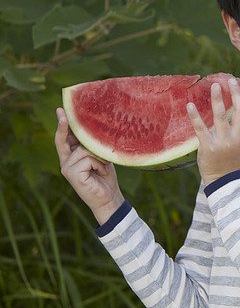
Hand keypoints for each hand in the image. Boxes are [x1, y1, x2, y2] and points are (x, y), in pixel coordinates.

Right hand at [55, 108, 124, 224]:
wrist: (110, 198)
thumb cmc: (106, 177)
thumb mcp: (99, 157)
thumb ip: (92, 146)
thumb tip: (93, 129)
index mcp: (72, 156)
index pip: (65, 138)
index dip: (63, 124)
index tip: (61, 110)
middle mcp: (65, 162)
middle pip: (64, 139)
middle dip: (64, 126)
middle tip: (63, 113)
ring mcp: (67, 168)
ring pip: (84, 150)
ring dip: (99, 156)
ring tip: (104, 166)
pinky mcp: (72, 174)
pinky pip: (87, 159)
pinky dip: (98, 163)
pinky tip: (100, 172)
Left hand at [187, 78, 239, 185]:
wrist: (224, 180)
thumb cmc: (234, 158)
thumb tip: (239, 102)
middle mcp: (239, 137)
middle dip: (236, 93)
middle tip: (230, 80)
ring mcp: (224, 142)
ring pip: (220, 115)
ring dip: (218, 98)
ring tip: (214, 85)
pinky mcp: (209, 147)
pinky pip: (201, 128)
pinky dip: (195, 116)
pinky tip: (190, 105)